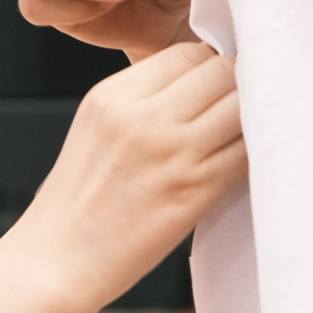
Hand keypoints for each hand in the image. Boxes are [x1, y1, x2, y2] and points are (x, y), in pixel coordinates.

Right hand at [4, 42, 242, 311]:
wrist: (58, 260)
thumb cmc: (77, 201)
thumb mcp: (96, 126)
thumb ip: (141, 97)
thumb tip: (199, 81)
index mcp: (113, 95)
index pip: (187, 52)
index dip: (209, 63)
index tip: (215, 82)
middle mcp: (142, 117)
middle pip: (220, 71)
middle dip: (235, 83)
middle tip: (236, 104)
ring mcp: (171, 154)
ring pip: (241, 106)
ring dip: (251, 115)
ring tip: (244, 131)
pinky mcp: (194, 191)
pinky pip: (246, 153)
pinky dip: (254, 151)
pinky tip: (245, 159)